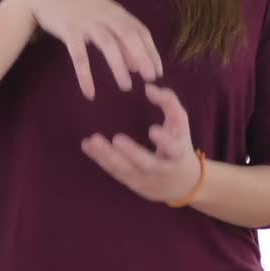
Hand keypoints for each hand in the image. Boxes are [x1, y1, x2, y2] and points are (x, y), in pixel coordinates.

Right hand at [23, 0, 163, 98]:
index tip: (157, 71)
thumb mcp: (102, 16)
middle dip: (142, 57)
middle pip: (129, 35)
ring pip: (108, 45)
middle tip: (150, 79)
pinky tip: (89, 92)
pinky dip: (85, 75)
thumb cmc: (78, 6)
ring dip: (119, 66)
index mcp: (116, 12)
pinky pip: (79, 56)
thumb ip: (119, 38)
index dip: (151, 51)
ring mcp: (87, 21)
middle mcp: (105, 14)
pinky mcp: (68, 30)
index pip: (140, 31)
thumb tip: (136, 66)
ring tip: (126, 86)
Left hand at [81, 83, 201, 202]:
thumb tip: (148, 88)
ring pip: (125, 169)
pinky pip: (114, 171)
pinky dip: (100, 159)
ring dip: (108, 156)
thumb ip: (168, 102)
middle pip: (146, 163)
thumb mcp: (180, 123)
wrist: (182, 183)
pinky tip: (87, 145)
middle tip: (117, 139)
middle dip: (132, 152)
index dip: (165, 141)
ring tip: (93, 140)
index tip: (152, 130)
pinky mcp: (131, 183)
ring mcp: (145, 179)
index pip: (174, 149)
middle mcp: (162, 169)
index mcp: (178, 154)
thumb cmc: (179, 142)